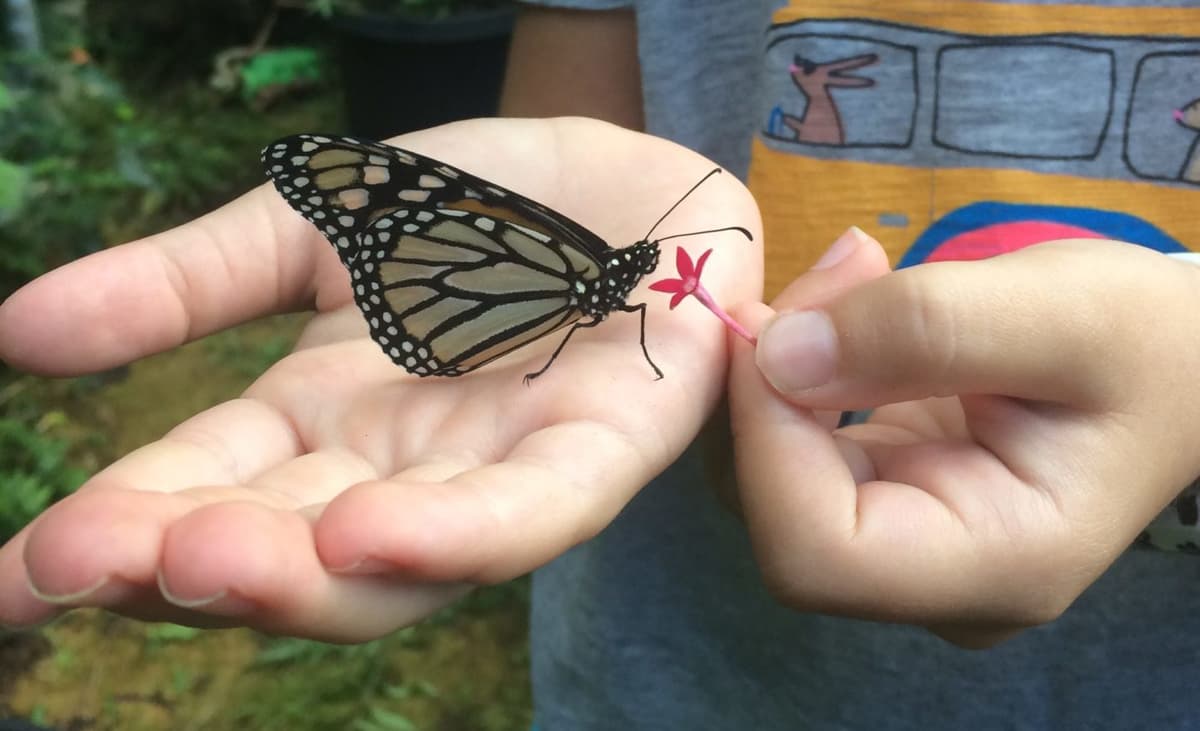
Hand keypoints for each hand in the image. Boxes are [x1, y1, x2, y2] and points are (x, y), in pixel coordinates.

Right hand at [0, 117, 761, 639]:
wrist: (623, 178)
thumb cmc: (478, 212)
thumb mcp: (314, 228)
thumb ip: (187, 283)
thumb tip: (16, 336)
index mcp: (321, 425)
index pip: (201, 494)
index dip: (111, 537)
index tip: (10, 577)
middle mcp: (400, 472)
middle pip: (287, 551)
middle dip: (184, 568)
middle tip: (79, 566)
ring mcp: (500, 473)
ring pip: (396, 563)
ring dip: (296, 573)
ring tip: (196, 561)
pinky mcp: (603, 451)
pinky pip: (528, 512)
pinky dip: (451, 533)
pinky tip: (361, 531)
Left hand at [728, 227, 1199, 646]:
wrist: (1177, 364)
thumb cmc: (1146, 343)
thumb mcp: (1064, 311)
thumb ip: (925, 328)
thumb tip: (775, 354)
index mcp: (996, 566)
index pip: (815, 551)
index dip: (765, 441)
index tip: (774, 321)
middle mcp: (932, 581)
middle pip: (775, 516)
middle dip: (768, 386)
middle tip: (833, 270)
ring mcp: (898, 546)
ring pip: (766, 478)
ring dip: (775, 366)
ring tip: (851, 272)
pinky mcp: (877, 497)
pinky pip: (791, 447)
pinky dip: (792, 369)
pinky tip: (843, 304)